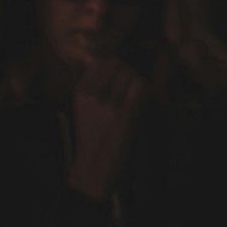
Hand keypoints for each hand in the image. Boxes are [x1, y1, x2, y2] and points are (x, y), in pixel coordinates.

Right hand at [64, 54, 141, 200]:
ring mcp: (109, 103)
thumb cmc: (91, 136)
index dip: (116, 67)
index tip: (119, 77)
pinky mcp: (125, 114)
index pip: (104, 61)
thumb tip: (109, 60)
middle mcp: (93, 94)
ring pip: (132, 74)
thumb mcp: (83, 107)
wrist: (94, 166)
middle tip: (129, 89)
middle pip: (120, 65)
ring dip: (137, 83)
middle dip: (128, 73)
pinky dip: (145, 91)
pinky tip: (140, 101)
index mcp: (81, 91)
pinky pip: (141, 87)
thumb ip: (93, 84)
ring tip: (133, 97)